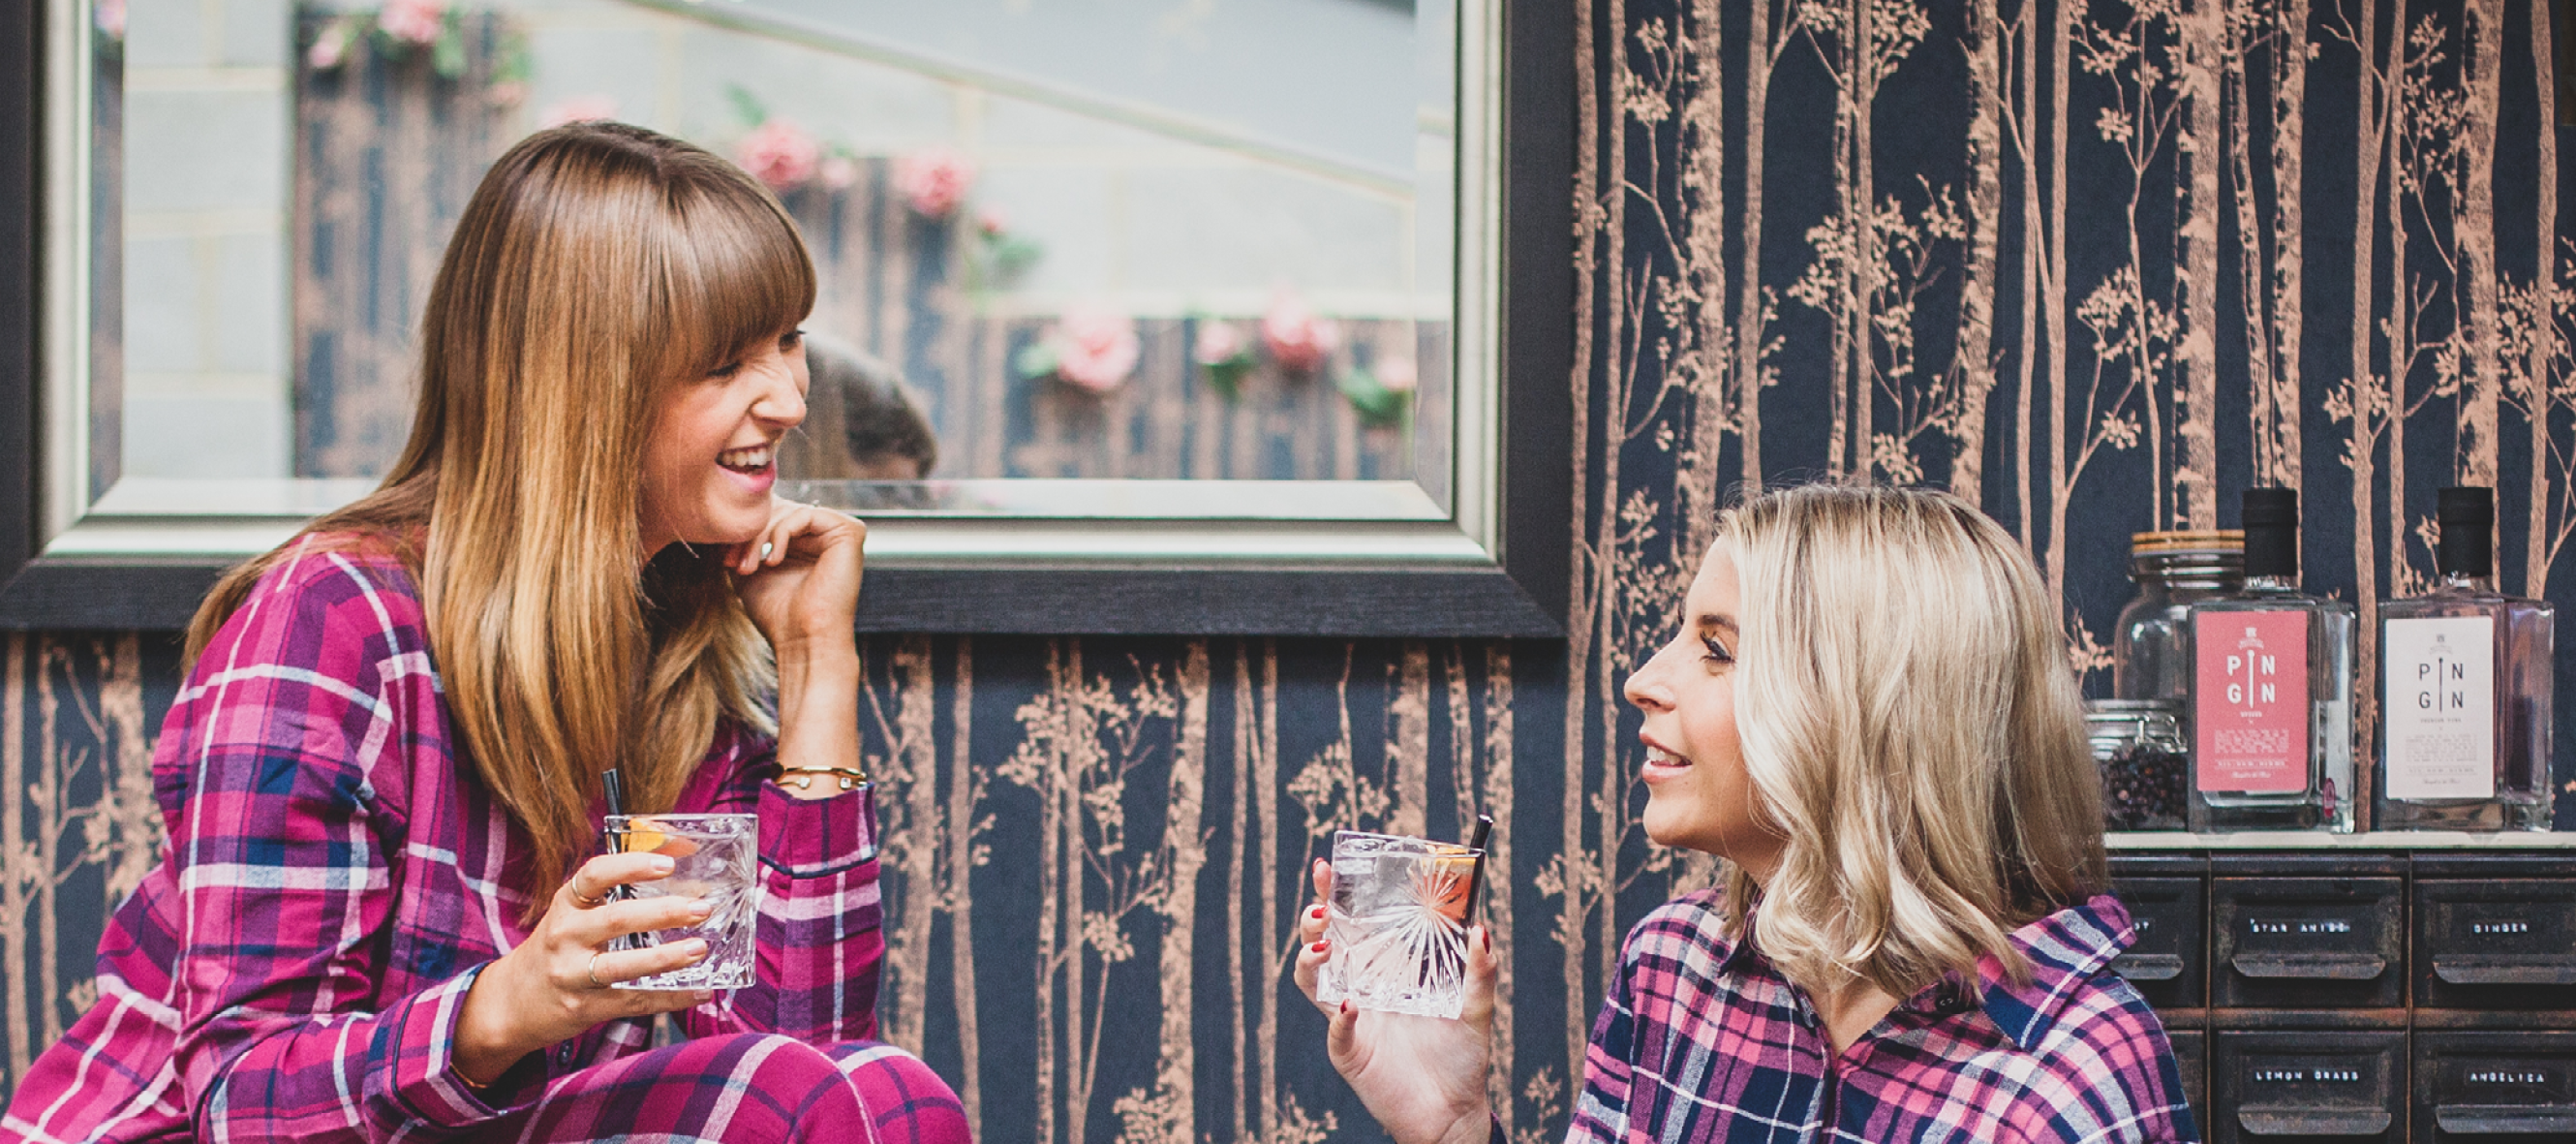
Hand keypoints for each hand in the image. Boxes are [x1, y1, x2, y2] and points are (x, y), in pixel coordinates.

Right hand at [451, 851, 716, 1084]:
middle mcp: (565, 936)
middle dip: (664, 912)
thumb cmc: (558, 947)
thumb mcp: (573, 915)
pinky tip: (700, 991)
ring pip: (622, 966)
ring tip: (700, 948)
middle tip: (701, 908)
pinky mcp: (585, 1007)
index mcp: (566, 905)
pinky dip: (671, 997)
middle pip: (616, 919)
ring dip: (666, 957)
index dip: (631, 866)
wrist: (512, 1002)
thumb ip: (613, 894)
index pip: (595, 875)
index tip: (668, 864)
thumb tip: (677, 856)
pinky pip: (633, 1001)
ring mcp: (572, 975)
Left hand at [728, 498, 865, 653]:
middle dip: (750, 533)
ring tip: (749, 566)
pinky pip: (806, 514)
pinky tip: (774, 560)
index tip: (726, 558)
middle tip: (734, 562)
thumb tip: (726, 519)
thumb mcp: (749, 569)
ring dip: (760, 536)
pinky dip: (781, 533)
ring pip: (789, 511)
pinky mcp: (849, 532)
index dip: (745, 529)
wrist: (803, 640)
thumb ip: (743, 542)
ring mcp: (839, 532)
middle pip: (778, 508)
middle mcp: (824, 533)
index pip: (771, 513)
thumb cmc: (778, 614)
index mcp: (806, 540)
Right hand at [1291, 859, 1498, 1143]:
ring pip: (1311, 981)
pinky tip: (1351, 1007)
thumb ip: (1480, 970)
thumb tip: (1481, 927)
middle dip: (1314, 917)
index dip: (1336, 894)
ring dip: (1310, 958)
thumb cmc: (1461, 1056)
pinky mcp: (1351, 1051)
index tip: (1329, 866)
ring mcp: (1351, 1018)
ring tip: (1326, 944)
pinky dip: (1340, 1018)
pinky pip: (1336, 1032)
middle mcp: (1361, 986)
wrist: (1453, 1111)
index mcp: (1385, 968)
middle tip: (1322, 905)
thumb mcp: (1477, 1007)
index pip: (1354, 921)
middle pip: (1323, 942)